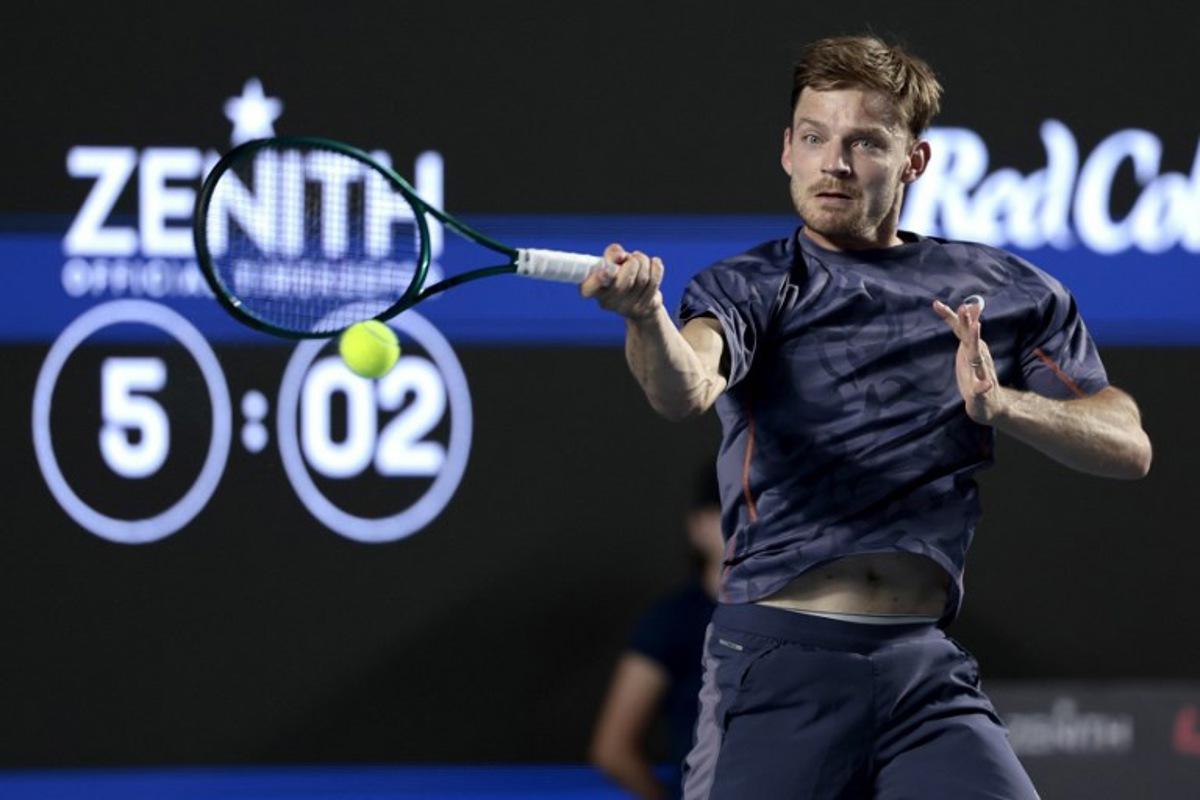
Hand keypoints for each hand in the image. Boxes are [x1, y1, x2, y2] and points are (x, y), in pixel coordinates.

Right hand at [580, 243, 663, 320]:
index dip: (598, 280)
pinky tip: (654, 263)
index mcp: (592, 289)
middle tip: (632, 258)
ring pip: (642, 279)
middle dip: (632, 262)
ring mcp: (627, 308)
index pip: (588, 289)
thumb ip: (612, 254)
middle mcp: (607, 302)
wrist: (637, 299)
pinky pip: (654, 282)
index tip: (608, 270)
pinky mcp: (645, 308)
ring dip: (644, 262)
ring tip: (641, 260)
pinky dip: (656, 268)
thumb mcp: (612, 262)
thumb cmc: (620, 275)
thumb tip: (620, 255)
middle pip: (623, 282)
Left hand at [932, 299, 1006, 424]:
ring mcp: (981, 374)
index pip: (960, 329)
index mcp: (971, 349)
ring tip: (977, 329)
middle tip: (963, 308)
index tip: (935, 304)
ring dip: (977, 345)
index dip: (949, 316)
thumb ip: (965, 331)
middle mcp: (978, 358)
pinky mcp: (981, 392)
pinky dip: (984, 386)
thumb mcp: (969, 350)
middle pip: (970, 338)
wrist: (989, 405)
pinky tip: (985, 385)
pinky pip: (982, 389)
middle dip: (967, 323)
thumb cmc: (976, 375)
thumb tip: (968, 306)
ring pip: (978, 359)